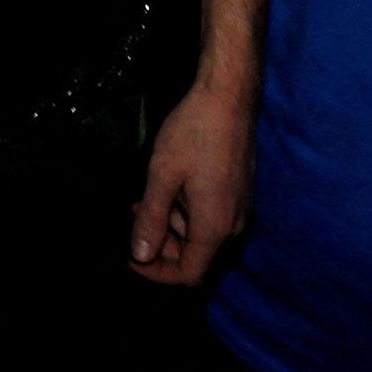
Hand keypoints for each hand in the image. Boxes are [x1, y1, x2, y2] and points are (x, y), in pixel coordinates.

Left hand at [128, 86, 253, 285]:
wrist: (228, 96)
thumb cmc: (194, 132)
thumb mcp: (162, 175)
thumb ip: (151, 219)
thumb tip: (140, 255)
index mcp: (215, 227)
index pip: (189, 275)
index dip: (157, 273)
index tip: (131, 258)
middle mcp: (233, 225)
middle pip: (197, 257)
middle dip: (162, 246)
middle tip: (134, 220)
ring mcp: (240, 208)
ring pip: (203, 236)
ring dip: (172, 226)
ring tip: (144, 200)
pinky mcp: (240, 192)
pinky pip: (212, 217)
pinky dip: (187, 212)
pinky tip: (169, 189)